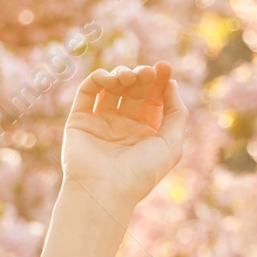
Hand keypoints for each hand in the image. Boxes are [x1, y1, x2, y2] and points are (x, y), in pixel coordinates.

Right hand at [62, 61, 188, 209]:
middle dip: (142, 77)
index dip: (160, 81)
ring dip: (121, 75)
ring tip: (128, 76)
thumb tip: (171, 84)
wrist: (105, 190)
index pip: (154, 99)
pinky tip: (109, 78)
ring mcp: (101, 122)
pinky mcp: (80, 120)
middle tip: (147, 72)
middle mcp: (124, 127)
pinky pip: (88, 92)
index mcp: (146, 133)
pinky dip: (98, 79)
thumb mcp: (171, 145)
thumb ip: (177, 115)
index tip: (164, 67)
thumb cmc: (141, 173)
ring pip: (112, 88)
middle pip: (134, 91)